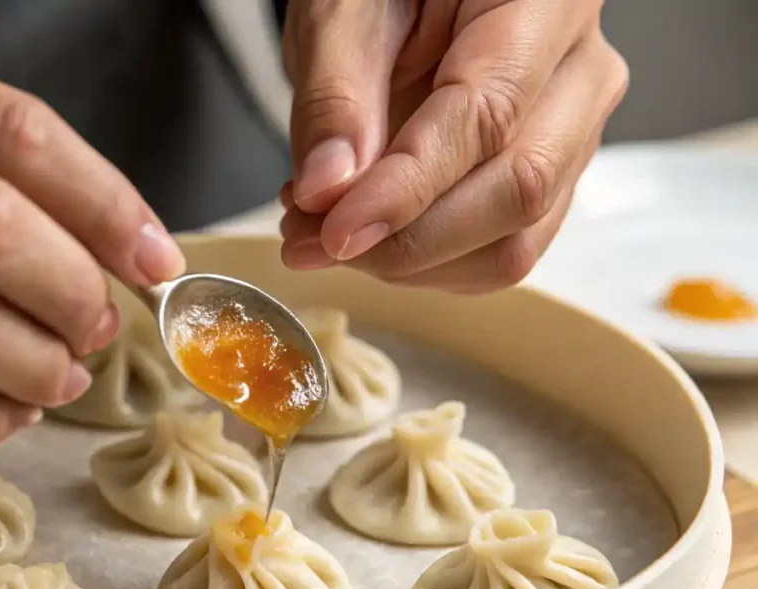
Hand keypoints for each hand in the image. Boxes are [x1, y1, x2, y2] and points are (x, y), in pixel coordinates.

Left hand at [280, 0, 627, 292]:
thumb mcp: (341, 10)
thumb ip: (335, 95)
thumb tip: (327, 191)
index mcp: (542, 0)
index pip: (486, 118)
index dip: (406, 191)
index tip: (336, 232)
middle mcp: (580, 71)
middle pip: (517, 192)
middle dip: (405, 240)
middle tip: (308, 238)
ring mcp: (572, 132)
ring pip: (513, 242)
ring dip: (409, 262)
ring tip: (322, 231)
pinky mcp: (545, 179)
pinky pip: (498, 250)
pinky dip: (423, 262)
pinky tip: (366, 231)